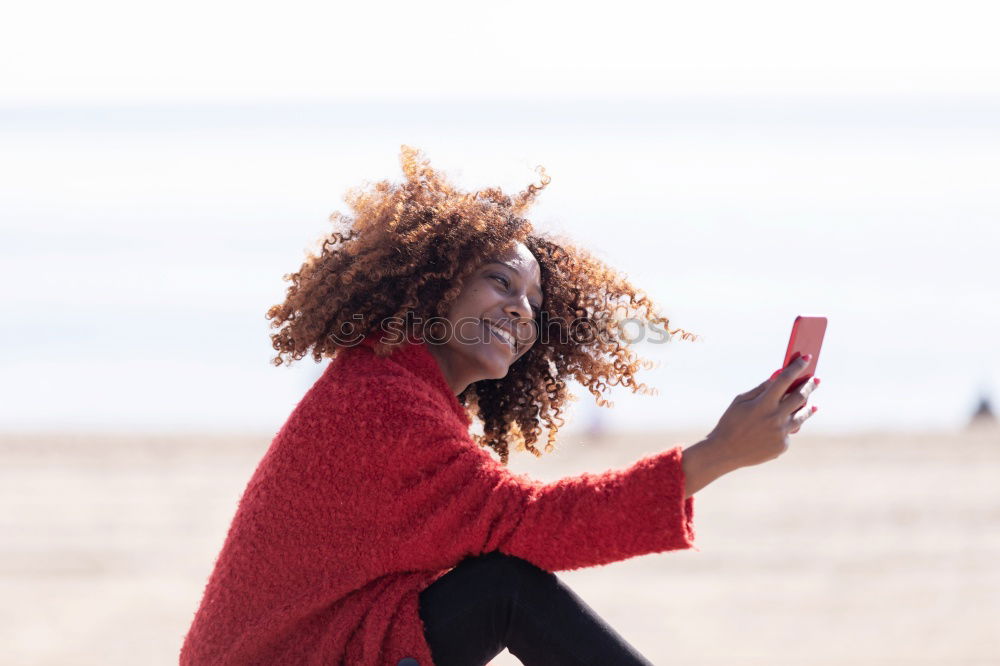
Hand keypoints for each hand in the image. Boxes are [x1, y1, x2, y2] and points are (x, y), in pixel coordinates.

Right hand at [703, 355, 820, 469]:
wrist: (725, 451)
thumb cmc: (731, 422)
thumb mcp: (740, 401)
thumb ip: (761, 389)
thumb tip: (778, 377)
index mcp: (763, 403)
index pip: (785, 379)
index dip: (797, 367)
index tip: (806, 358)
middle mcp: (775, 417)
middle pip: (800, 397)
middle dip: (809, 386)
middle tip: (815, 380)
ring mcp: (781, 433)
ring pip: (801, 416)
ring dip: (808, 408)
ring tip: (812, 404)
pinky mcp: (782, 446)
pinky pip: (789, 432)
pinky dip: (787, 427)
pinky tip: (784, 426)